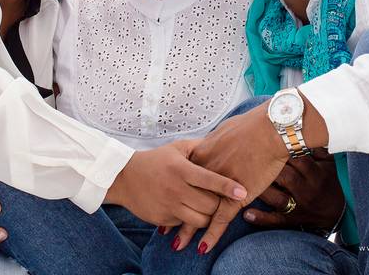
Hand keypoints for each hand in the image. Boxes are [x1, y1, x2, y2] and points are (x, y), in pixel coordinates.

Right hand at [105, 139, 247, 228]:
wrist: (124, 178)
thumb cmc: (156, 160)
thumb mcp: (177, 148)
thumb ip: (200, 147)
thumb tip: (224, 142)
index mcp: (181, 169)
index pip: (209, 179)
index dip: (227, 187)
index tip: (243, 191)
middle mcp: (175, 189)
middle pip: (209, 205)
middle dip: (220, 204)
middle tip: (225, 201)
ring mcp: (168, 206)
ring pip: (200, 220)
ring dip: (208, 216)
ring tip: (209, 207)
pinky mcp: (162, 219)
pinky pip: (185, 225)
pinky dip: (191, 220)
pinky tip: (190, 210)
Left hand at [173, 103, 288, 252]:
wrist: (267, 130)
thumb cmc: (249, 126)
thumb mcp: (223, 131)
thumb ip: (213, 143)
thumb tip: (211, 142)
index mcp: (199, 157)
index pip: (181, 180)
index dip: (173, 193)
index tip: (164, 201)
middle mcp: (203, 174)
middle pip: (184, 199)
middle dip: (174, 216)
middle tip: (165, 230)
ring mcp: (217, 188)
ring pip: (197, 213)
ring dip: (188, 231)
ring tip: (177, 244)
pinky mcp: (235, 197)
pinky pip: (220, 220)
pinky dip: (211, 235)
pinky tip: (203, 248)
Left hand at [243, 151, 344, 230]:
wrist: (338, 212)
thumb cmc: (327, 181)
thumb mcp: (328, 163)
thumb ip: (316, 148)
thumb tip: (302, 128)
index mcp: (315, 173)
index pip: (298, 160)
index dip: (281, 151)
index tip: (266, 142)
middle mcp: (307, 190)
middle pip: (286, 177)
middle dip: (268, 169)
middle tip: (249, 159)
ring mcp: (299, 207)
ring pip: (278, 199)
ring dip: (261, 191)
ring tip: (243, 183)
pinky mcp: (292, 220)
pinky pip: (276, 221)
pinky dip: (260, 219)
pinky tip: (246, 213)